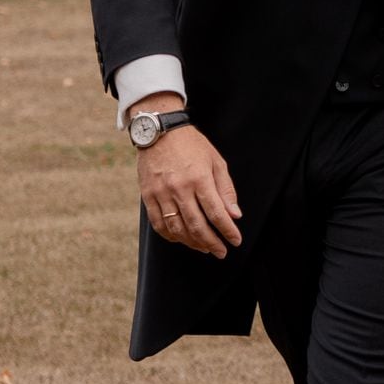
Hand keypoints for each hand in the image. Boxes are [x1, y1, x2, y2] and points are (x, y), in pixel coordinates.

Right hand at [136, 118, 241, 257]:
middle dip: (212, 242)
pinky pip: (158, 224)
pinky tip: (182, 239)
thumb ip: (226, 189)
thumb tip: (235, 215)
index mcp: (199, 179)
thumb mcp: (216, 162)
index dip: (227, 230)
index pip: (216, 213)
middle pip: (197, 225)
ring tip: (205, 248)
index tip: (236, 241)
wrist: (160, 131)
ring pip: (177, 228)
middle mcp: (180, 188)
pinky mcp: (148, 196)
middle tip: (221, 252)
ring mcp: (161, 193)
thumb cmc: (193, 146)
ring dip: (192, 243)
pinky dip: (171, 236)